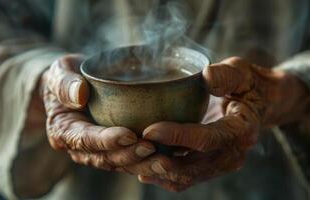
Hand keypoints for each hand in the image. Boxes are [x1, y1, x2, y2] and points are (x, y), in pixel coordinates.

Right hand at [40, 54, 155, 170]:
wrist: (69, 87)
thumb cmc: (64, 78)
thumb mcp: (59, 73)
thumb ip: (64, 83)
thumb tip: (79, 93)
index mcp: (64, 131)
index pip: (85, 139)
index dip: (106, 140)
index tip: (128, 135)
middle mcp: (80, 147)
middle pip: (105, 158)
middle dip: (129, 155)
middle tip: (152, 148)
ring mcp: (97, 151)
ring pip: (120, 164)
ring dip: (142, 164)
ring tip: (164, 160)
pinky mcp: (113, 150)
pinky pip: (129, 160)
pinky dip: (147, 162)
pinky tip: (167, 159)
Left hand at [121, 57, 308, 190]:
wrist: (257, 106)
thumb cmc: (246, 86)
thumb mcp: (241, 73)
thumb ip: (227, 75)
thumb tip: (208, 76)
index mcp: (241, 130)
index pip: (207, 138)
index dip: (177, 136)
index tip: (148, 130)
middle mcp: (231, 154)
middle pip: (192, 166)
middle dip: (159, 160)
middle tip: (130, 149)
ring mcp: (219, 164)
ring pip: (185, 177)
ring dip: (156, 170)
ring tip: (129, 160)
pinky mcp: (208, 167)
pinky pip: (183, 179)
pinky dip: (161, 175)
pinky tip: (140, 168)